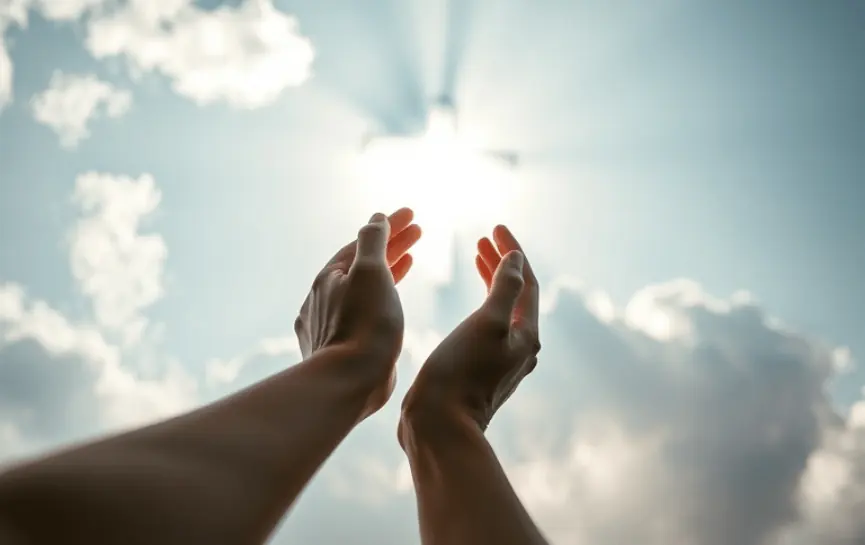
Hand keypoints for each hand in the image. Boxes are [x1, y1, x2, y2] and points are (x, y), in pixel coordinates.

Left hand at [295, 208, 421, 410]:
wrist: (350, 383)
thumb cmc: (364, 326)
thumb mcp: (371, 273)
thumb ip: (373, 242)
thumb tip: (376, 218)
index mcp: (328, 279)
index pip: (362, 243)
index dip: (389, 227)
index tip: (414, 216)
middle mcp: (322, 301)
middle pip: (361, 265)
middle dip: (391, 247)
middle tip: (418, 232)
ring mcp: (328, 327)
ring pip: (361, 291)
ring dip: (386, 273)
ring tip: (410, 261)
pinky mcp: (340, 351)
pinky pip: (361, 315)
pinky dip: (379, 302)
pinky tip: (391, 305)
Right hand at [401, 225, 540, 433]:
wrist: (438, 425)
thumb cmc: (460, 374)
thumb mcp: (486, 324)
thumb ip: (504, 289)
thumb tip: (516, 259)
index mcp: (525, 335)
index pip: (527, 282)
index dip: (513, 252)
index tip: (495, 227)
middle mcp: (519, 347)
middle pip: (517, 294)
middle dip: (502, 262)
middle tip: (483, 238)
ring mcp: (500, 359)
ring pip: (501, 308)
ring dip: (491, 280)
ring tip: (476, 255)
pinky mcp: (480, 368)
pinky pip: (487, 324)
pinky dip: (480, 302)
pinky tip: (467, 301)